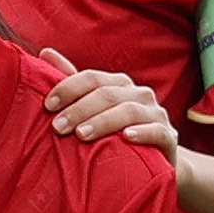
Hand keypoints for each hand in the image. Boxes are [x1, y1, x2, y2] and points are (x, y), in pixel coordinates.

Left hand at [40, 64, 177, 152]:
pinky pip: (157, 131)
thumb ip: (72, 83)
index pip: (91, 78)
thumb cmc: (114, 131)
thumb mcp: (93, 107)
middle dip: (79, 109)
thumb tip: (45, 53)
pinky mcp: (169, 137)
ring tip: (81, 135)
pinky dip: (142, 132)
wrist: (153, 159)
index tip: (48, 106)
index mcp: (118, 84)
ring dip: (103, 121)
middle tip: (58, 127)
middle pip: (107, 94)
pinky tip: (126, 137)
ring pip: (129, 111)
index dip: (68, 88)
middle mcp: (139, 94)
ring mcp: (156, 114)